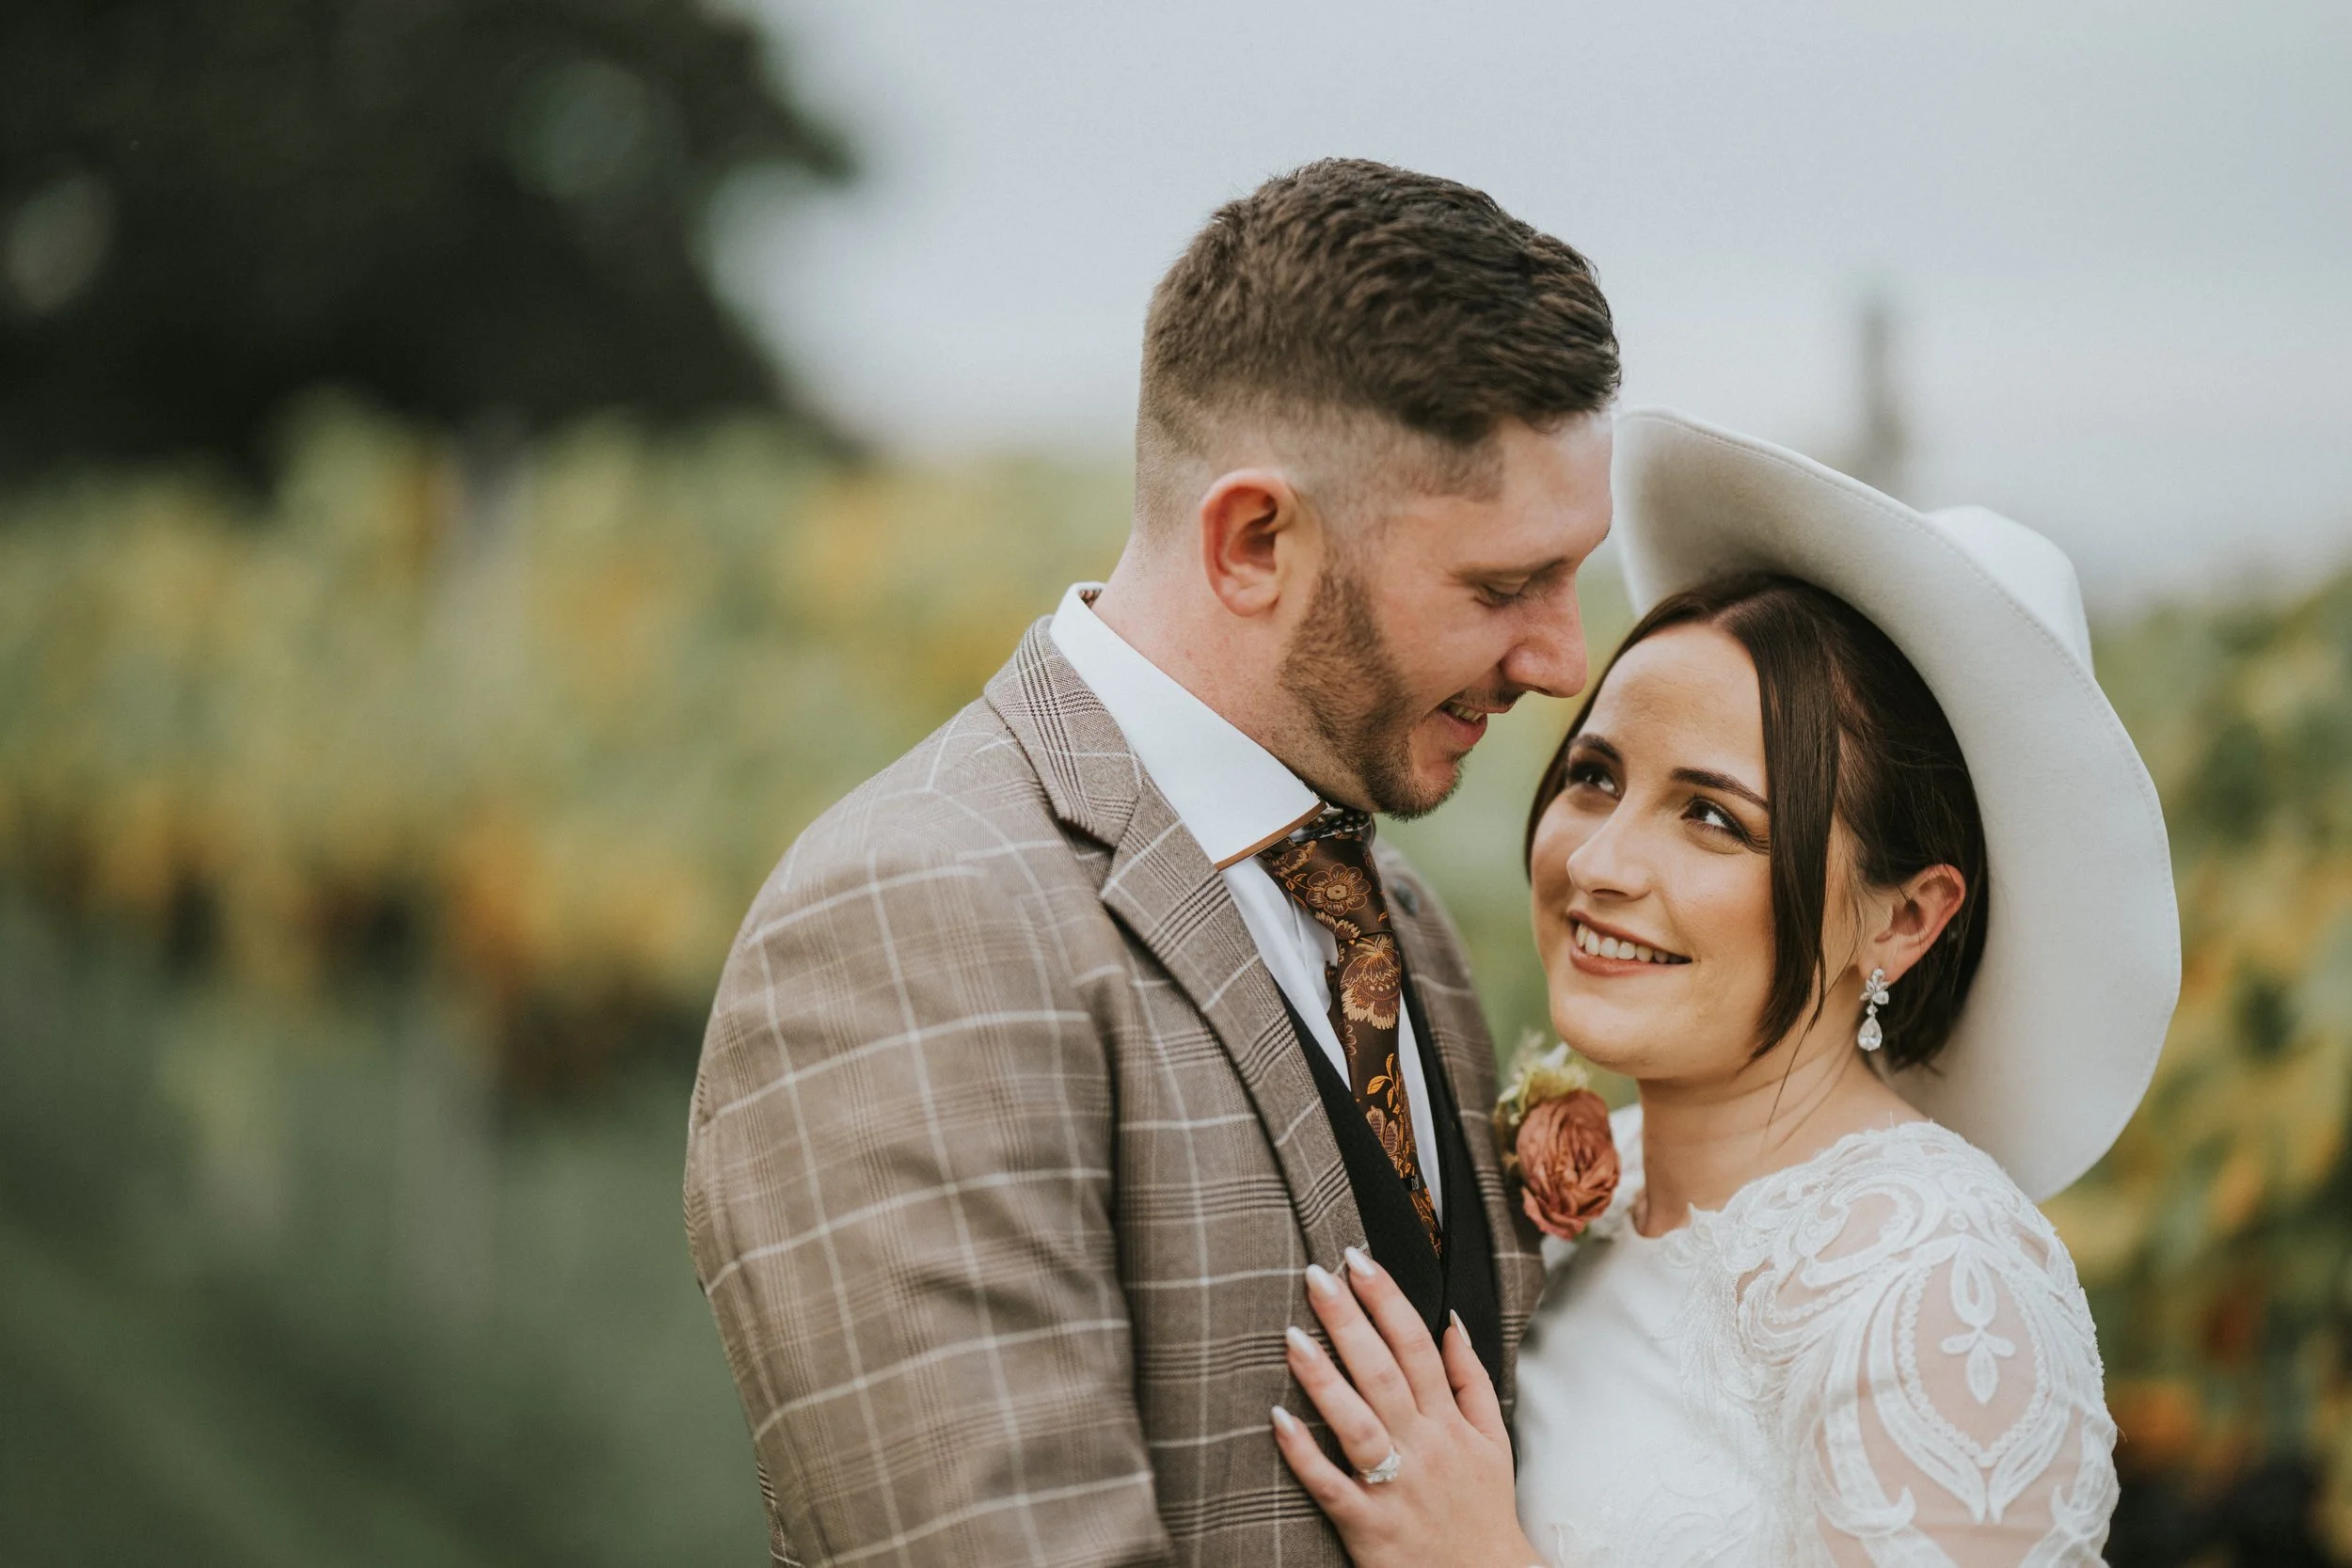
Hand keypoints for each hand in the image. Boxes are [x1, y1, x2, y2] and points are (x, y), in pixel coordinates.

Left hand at [1270, 1247, 1545, 1567]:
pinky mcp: (1368, 1526)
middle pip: (1384, 1373)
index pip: (1417, 1346)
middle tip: (1318, 1275)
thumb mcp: (1493, 1440)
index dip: (1388, 1300)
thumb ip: (1471, 1379)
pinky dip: (1305, 1456)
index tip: (1360, 1260)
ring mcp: (1395, 1486)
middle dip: (1351, 1320)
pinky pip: (1332, 1487)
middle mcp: (1424, 1447)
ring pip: (1357, 1424)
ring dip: (1323, 1379)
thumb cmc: (1482, 1509)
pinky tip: (1277, 1421)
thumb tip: (1452, 1322)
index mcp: (1449, 1422)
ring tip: (1291, 1335)